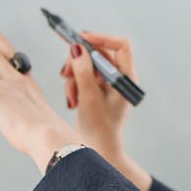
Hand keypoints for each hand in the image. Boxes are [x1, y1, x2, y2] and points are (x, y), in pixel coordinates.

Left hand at [0, 27, 80, 168]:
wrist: (46, 136)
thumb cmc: (45, 138)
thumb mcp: (39, 129)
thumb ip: (29, 126)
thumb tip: (24, 135)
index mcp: (31, 89)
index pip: (18, 65)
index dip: (7, 53)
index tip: (0, 47)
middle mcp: (19, 81)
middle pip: (0, 55)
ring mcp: (6, 83)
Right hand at [60, 31, 138, 159]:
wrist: (98, 151)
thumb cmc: (100, 129)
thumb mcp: (89, 98)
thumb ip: (83, 71)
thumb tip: (76, 47)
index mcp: (126, 78)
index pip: (121, 46)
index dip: (102, 39)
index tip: (81, 39)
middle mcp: (119, 78)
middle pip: (98, 54)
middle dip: (79, 63)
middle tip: (65, 73)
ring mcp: (108, 84)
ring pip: (87, 65)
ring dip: (74, 77)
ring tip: (71, 97)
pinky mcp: (97, 90)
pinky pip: (83, 77)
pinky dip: (74, 86)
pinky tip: (72, 102)